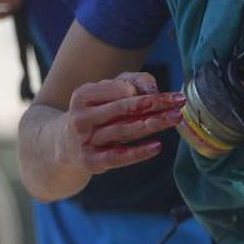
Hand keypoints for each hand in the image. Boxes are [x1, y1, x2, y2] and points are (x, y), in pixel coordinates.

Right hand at [60, 72, 186, 174]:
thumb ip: (132, 82)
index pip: (119, 89)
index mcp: (83, 95)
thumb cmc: (95, 111)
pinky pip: (117, 157)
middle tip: (180, 102)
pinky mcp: (91, 161)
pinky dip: (138, 153)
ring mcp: (84, 141)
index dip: (144, 91)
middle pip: (123, 108)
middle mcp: (81, 117)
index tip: (170, 94)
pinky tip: (157, 147)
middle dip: (155, 104)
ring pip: (123, 130)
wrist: (63, 143)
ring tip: (176, 118)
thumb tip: (152, 89)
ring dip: (153, 124)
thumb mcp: (106, 91)